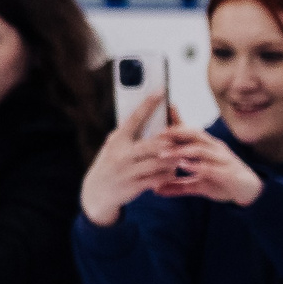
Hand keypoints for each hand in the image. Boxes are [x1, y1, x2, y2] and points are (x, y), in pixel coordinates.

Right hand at [81, 92, 184, 224]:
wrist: (97, 193)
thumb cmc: (110, 164)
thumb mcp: (113, 146)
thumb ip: (127, 133)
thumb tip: (142, 114)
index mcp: (116, 140)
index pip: (134, 118)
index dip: (148, 104)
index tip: (161, 90)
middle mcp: (120, 154)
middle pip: (153, 143)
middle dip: (171, 141)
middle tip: (185, 136)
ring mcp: (127, 171)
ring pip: (159, 162)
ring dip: (173, 159)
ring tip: (182, 156)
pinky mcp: (133, 186)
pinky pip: (157, 178)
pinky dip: (168, 175)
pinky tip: (173, 172)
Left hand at [157, 126, 265, 207]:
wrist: (250, 193)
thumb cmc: (223, 183)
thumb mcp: (198, 184)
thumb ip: (178, 185)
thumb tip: (156, 190)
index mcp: (208, 146)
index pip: (190, 131)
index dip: (173, 128)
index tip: (154, 131)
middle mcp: (215, 149)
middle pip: (194, 134)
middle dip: (175, 134)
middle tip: (155, 138)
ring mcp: (223, 160)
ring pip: (200, 149)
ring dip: (181, 151)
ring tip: (163, 154)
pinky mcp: (228, 173)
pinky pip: (211, 167)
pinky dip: (196, 166)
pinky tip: (183, 166)